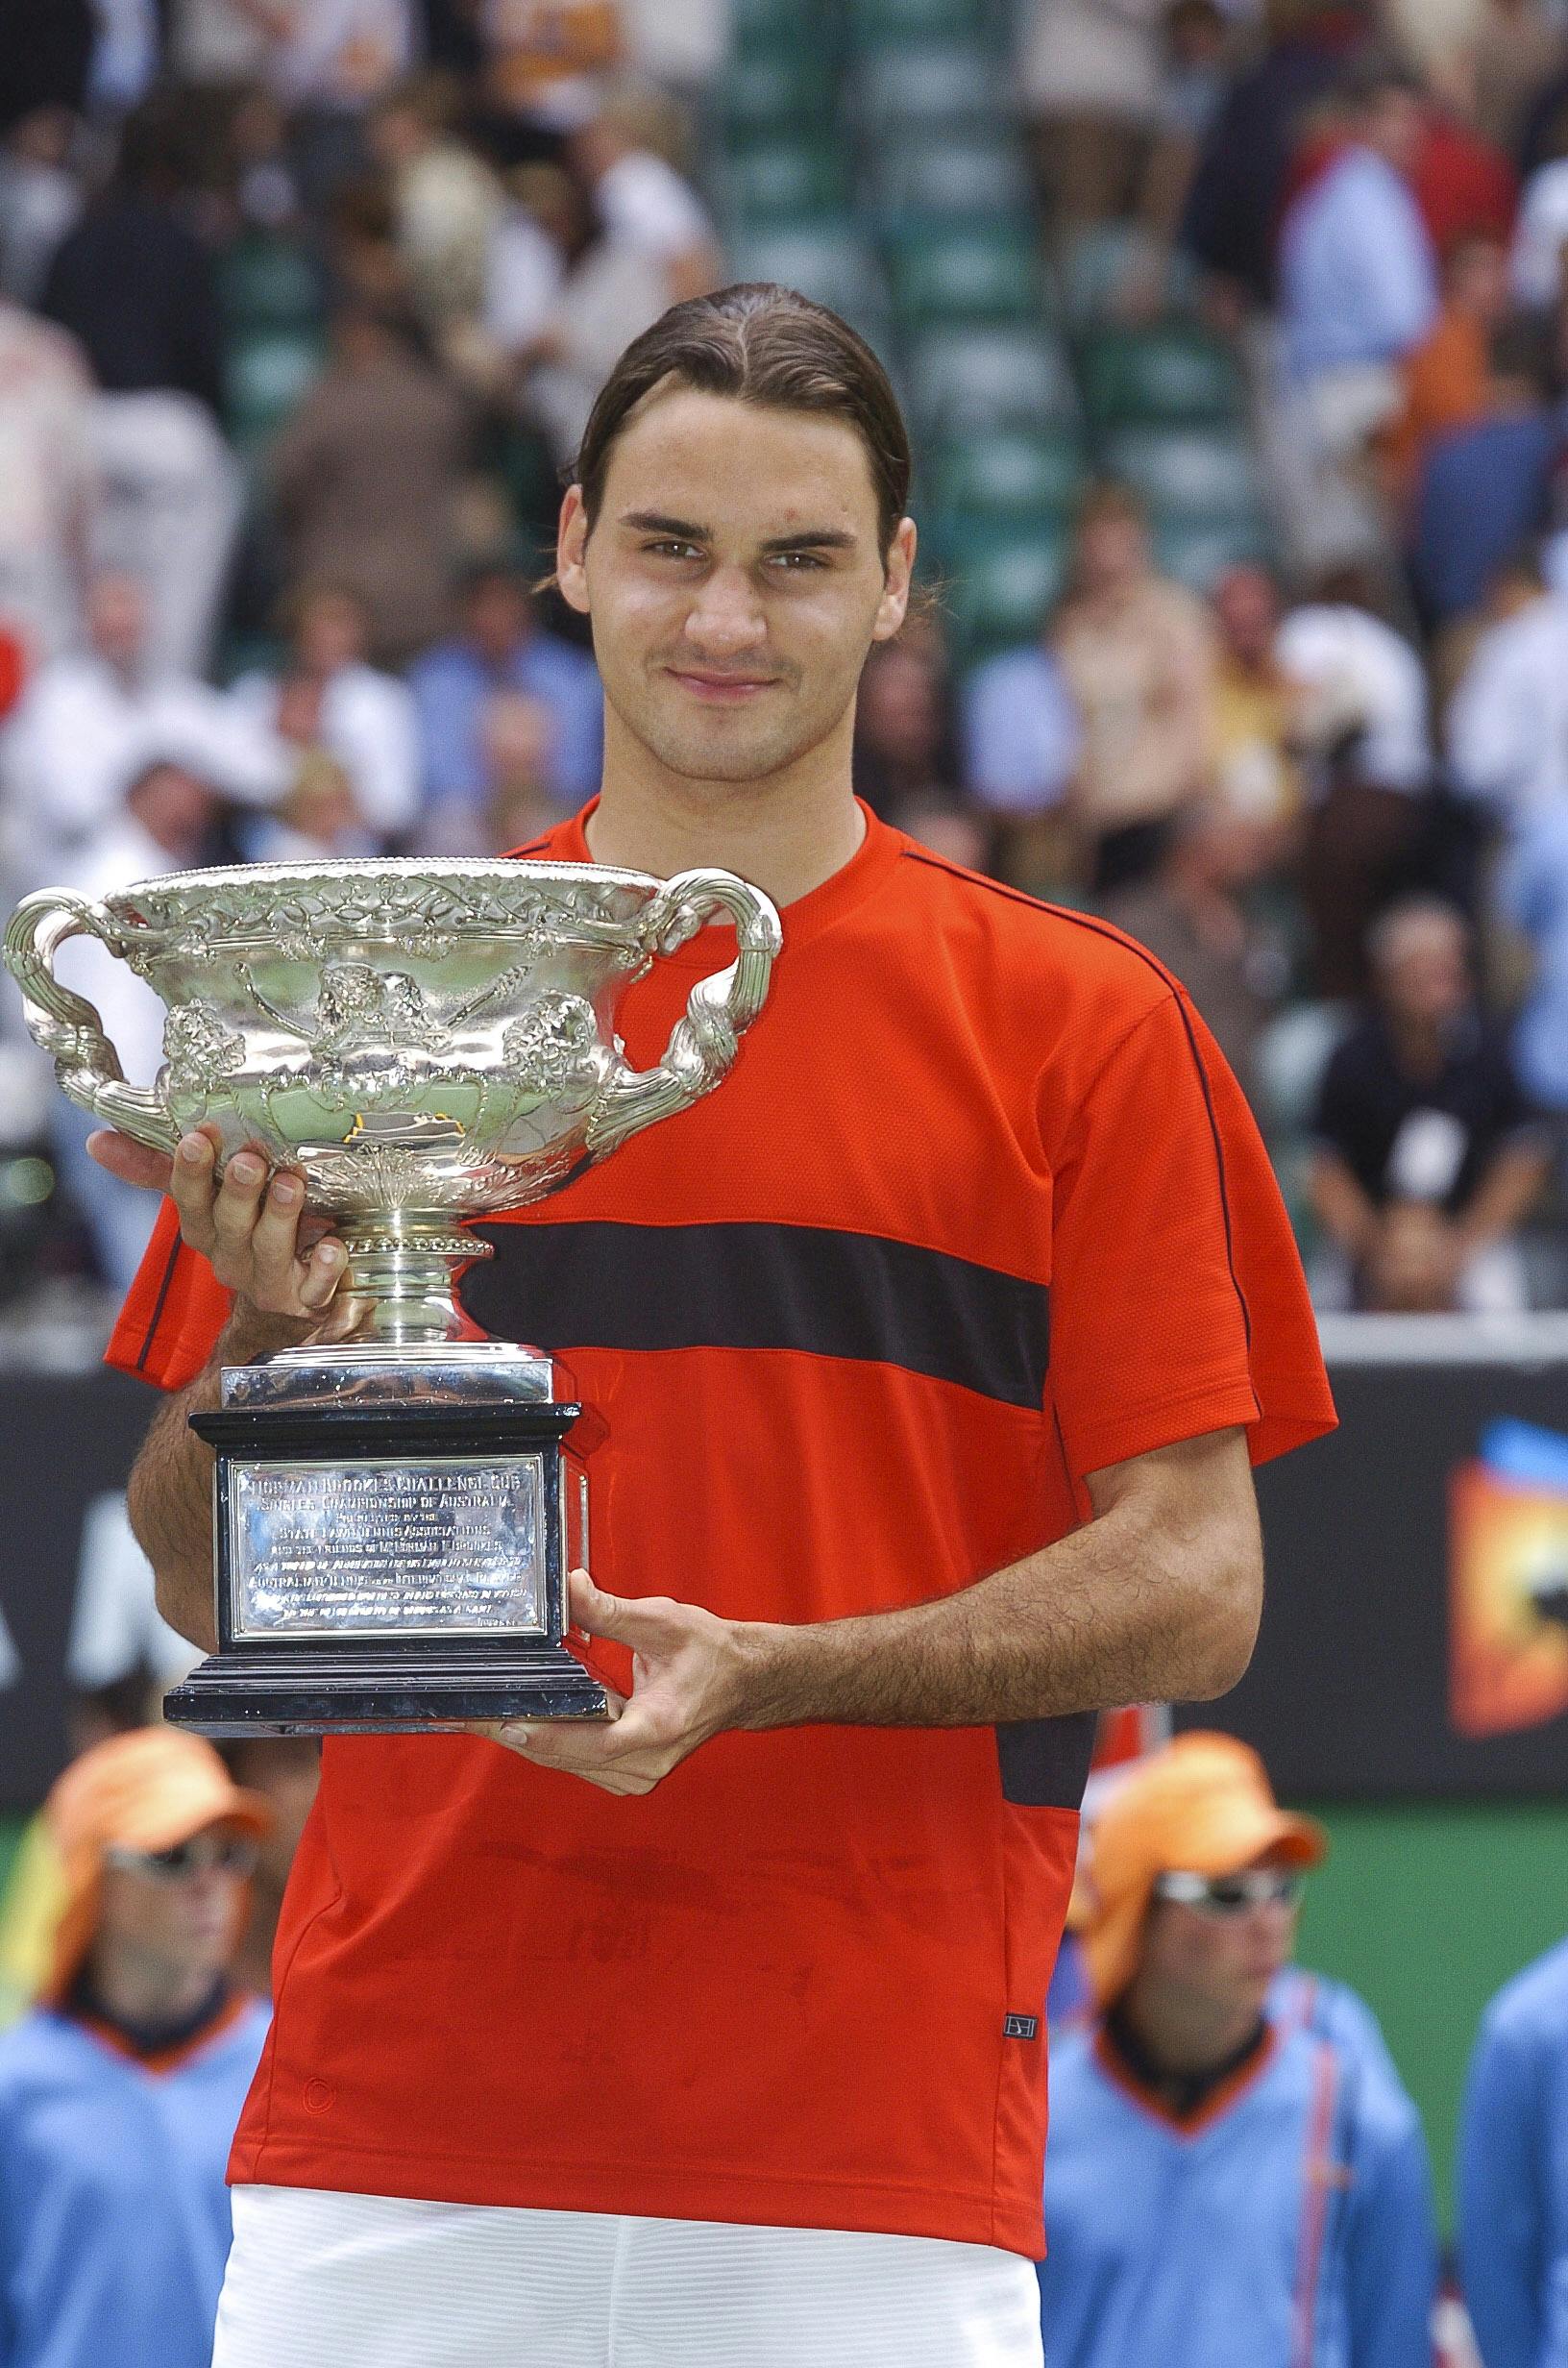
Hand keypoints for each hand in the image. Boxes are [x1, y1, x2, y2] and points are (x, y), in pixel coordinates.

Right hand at [90, 1121, 352, 1327]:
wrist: (287, 1300)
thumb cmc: (247, 1229)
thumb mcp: (203, 1197)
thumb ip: (155, 1167)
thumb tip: (96, 1140)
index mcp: (205, 1228)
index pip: (188, 1200)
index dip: (191, 1171)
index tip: (198, 1136)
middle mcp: (233, 1256)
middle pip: (230, 1224)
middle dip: (238, 1191)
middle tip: (249, 1161)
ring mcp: (270, 1279)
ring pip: (271, 1250)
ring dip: (281, 1216)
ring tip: (292, 1183)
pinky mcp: (308, 1297)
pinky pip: (316, 1286)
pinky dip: (325, 1267)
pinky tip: (333, 1246)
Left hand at [476, 1571, 753, 1795]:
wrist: (744, 1682)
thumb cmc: (710, 1653)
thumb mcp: (662, 1622)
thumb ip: (610, 1612)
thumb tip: (567, 1588)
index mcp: (654, 1729)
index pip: (580, 1741)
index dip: (532, 1729)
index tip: (493, 1715)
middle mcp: (644, 1764)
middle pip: (561, 1755)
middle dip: (514, 1730)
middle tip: (465, 1709)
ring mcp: (636, 1775)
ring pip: (564, 1762)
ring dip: (526, 1738)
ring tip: (480, 1712)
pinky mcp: (628, 1773)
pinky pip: (576, 1760)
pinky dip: (548, 1741)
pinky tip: (521, 1718)